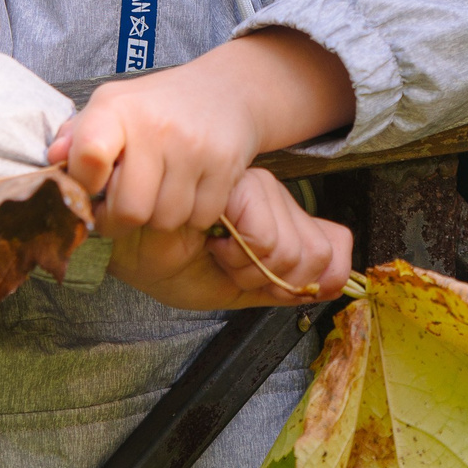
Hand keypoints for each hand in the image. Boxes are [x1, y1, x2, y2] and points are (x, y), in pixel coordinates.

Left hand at [52, 28, 351, 234]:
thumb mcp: (112, 105)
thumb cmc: (157, 105)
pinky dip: (192, 215)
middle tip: (124, 205)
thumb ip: (77, 133)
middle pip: (129, 210)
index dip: (84, 185)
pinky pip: (199, 218)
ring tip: (160, 191)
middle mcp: (156, 127)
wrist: (226, 90)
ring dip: (159, 217)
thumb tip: (54, 158)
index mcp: (116, 109)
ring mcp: (193, 148)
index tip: (92, 186)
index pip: (88, 155)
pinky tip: (189, 190)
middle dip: (121, 218)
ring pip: (165, 220)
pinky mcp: (225, 165)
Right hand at [104, 169, 352, 309]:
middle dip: (269, 280)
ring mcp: (256, 186)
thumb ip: (289, 282)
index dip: (293, 283)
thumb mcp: (244, 284)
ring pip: (290, 249)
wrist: (130, 253)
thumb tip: (337, 282)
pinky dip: (237, 255)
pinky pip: (265, 236)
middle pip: (316, 254)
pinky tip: (207, 240)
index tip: (248, 276)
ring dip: (247, 268)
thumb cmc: (174, 262)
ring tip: (212, 249)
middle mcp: (272, 196)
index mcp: (279, 216)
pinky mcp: (234, 183)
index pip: (332, 250)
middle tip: (226, 263)